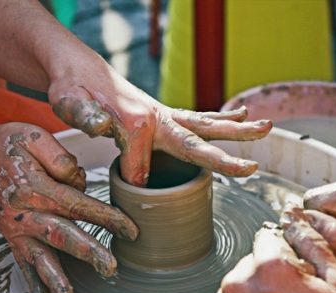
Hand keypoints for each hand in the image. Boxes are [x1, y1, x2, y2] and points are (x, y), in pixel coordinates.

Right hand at [0, 122, 137, 292]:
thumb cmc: (7, 145)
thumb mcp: (33, 136)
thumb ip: (59, 157)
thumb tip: (79, 180)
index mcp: (35, 186)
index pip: (77, 203)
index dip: (105, 217)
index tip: (130, 230)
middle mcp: (25, 211)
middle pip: (61, 234)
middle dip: (87, 251)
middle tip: (110, 267)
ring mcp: (16, 227)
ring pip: (38, 254)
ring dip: (54, 277)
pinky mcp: (11, 235)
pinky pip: (22, 260)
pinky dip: (31, 280)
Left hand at [48, 66, 271, 186]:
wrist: (74, 66)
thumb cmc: (70, 85)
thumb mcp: (70, 101)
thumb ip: (88, 118)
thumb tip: (109, 133)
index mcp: (136, 118)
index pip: (144, 157)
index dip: (134, 172)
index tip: (124, 183)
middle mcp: (157, 115)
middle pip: (197, 137)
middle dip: (224, 156)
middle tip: (250, 168)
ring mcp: (163, 114)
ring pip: (205, 125)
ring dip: (235, 130)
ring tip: (265, 127)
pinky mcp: (163, 115)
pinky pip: (197, 119)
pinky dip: (219, 119)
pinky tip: (238, 116)